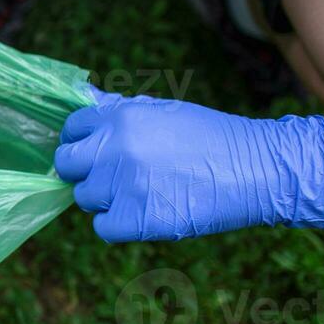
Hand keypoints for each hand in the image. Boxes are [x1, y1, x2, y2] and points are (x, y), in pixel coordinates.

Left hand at [54, 87, 323, 242]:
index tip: (95, 151)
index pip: (72, 129)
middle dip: (84, 170)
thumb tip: (84, 96)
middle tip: (111, 176)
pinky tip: (144, 214)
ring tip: (142, 192)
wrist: (257, 169)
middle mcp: (114, 149)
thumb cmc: (212, 137)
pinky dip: (118, 226)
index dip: (82, 140)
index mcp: (120, 118)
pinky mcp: (135, 220)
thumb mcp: (164, 110)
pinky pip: (102, 227)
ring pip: (84, 197)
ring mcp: (122, 186)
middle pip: (66, 164)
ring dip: (105, 198)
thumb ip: (119, 109)